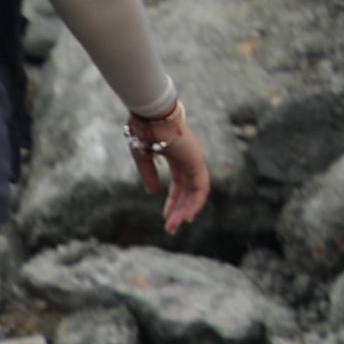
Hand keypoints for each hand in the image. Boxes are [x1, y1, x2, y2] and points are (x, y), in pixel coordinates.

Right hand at [128, 99, 211, 234]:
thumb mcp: (142, 157)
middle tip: (170, 228)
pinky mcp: (197, 162)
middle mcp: (188, 158)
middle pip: (187, 191)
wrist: (149, 114)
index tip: (167, 217)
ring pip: (196, 192)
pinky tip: (186, 216)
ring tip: (175, 226)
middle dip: (179, 210)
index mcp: (176, 156)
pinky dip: (195, 203)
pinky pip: (201, 188)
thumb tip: (152, 192)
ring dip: (186, 210)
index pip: (179, 184)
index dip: (173, 201)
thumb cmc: (143, 129)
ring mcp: (194, 160)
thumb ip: (148, 174)